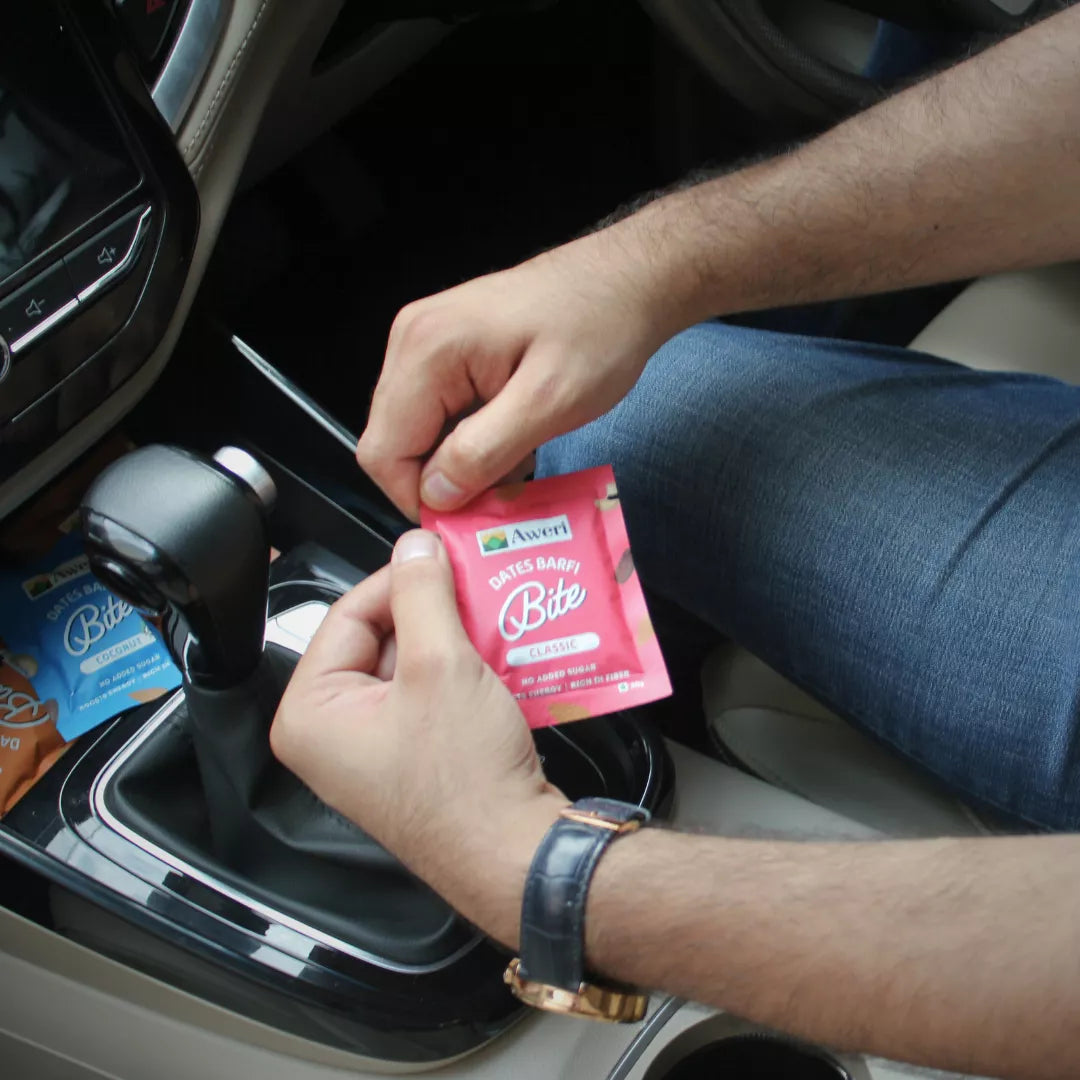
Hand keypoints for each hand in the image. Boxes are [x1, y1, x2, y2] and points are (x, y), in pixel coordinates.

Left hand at [270, 530, 566, 945]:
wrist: (515, 854)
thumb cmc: (466, 781)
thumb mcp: (441, 665)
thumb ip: (421, 593)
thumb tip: (414, 547)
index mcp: (310, 713)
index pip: (347, 614)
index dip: (401, 580)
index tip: (442, 558)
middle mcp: (330, 735)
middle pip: (379, 638)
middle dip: (431, 613)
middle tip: (474, 589)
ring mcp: (371, 750)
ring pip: (409, 665)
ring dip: (452, 640)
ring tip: (490, 621)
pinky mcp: (411, 759)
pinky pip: (428, 695)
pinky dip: (460, 672)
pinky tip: (496, 658)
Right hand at [356, 226, 683, 519]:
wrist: (628, 282)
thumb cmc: (600, 330)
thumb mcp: (548, 403)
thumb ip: (483, 453)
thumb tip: (434, 495)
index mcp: (426, 350)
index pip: (382, 452)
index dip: (419, 498)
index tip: (470, 516)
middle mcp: (412, 341)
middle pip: (395, 444)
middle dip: (444, 480)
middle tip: (505, 489)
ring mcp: (428, 343)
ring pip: (420, 434)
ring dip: (464, 462)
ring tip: (521, 457)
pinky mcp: (448, 351)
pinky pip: (441, 416)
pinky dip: (473, 440)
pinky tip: (517, 437)